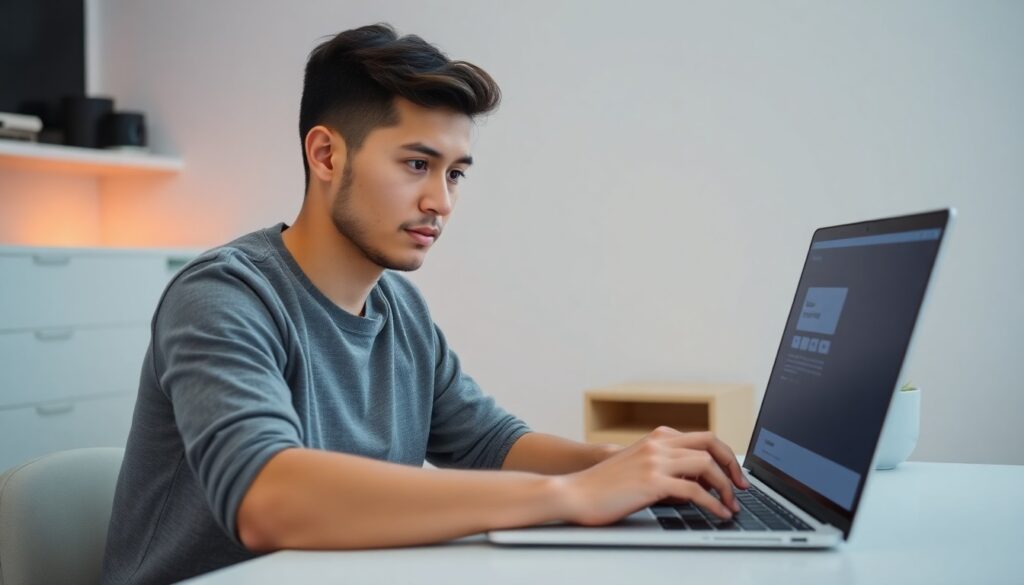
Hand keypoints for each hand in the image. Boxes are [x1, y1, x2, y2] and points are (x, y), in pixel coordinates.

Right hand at [560, 427, 748, 525]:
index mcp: (656, 438)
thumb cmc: (603, 486)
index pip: (703, 437)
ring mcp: (655, 461)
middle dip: (732, 465)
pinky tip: (718, 513)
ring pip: (707, 465)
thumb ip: (665, 469)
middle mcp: (658, 444)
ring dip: (726, 486)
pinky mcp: (652, 481)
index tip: (734, 475)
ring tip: (731, 505)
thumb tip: (694, 486)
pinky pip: (695, 490)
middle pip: (711, 443)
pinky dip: (713, 503)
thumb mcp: (638, 468)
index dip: (724, 455)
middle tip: (742, 487)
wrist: (574, 492)